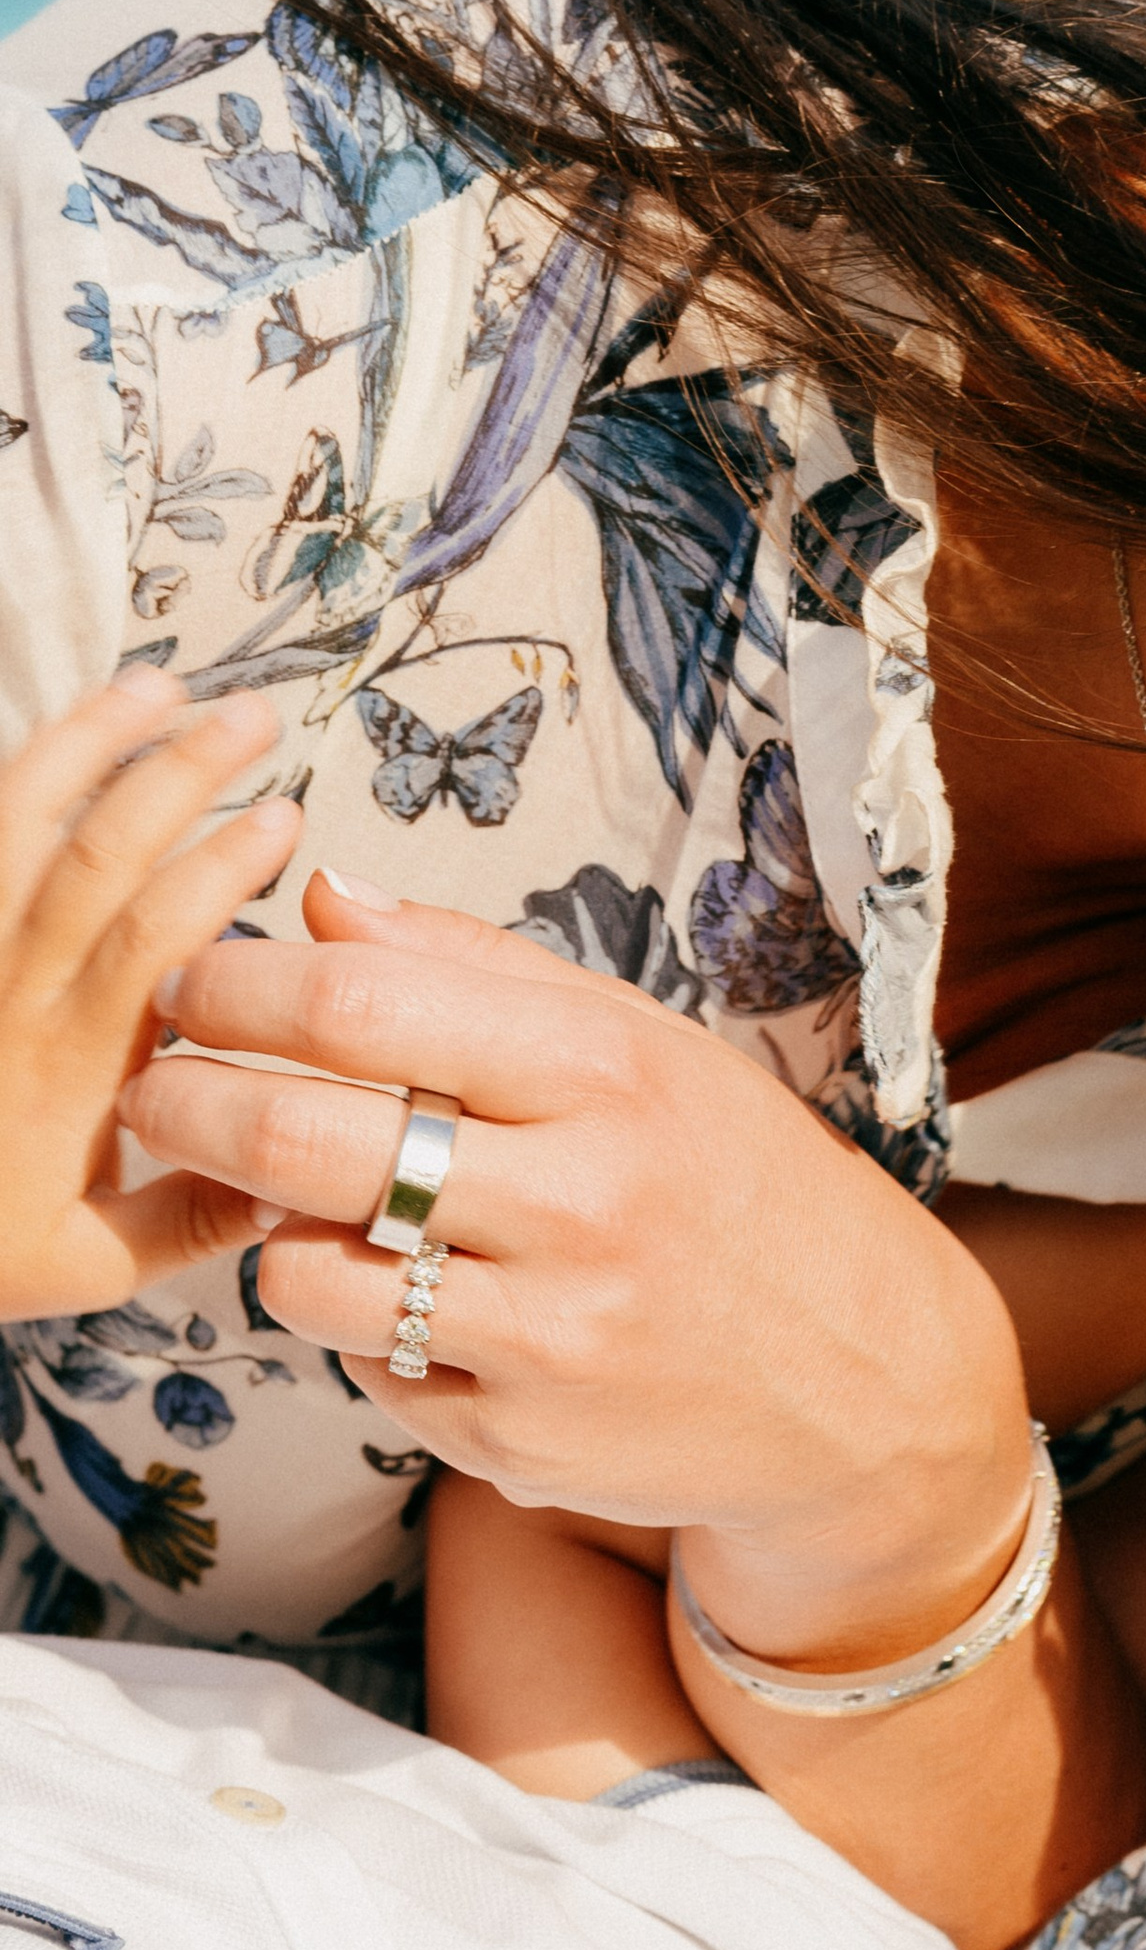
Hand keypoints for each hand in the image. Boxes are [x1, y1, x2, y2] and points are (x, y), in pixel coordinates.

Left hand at [0, 672, 294, 1323]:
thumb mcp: (91, 1264)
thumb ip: (199, 1218)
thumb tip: (312, 1176)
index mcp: (67, 1073)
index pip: (151, 943)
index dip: (219, 869)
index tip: (284, 817)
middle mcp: (11, 998)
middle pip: (92, 855)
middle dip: (177, 770)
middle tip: (253, 718)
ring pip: (21, 822)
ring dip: (91, 741)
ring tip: (157, 684)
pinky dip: (25, 777)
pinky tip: (64, 736)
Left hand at [126, 880, 1038, 1658]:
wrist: (870, 1389)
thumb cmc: (742, 1194)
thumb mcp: (650, 1050)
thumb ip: (480, 972)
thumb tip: (325, 901)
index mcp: (609, 1076)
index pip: (362, 1005)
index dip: (237, 988)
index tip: (194, 985)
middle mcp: (583, 1205)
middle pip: (304, 1139)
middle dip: (191, 1102)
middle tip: (159, 1089)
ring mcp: (551, 1339)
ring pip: (306, 1275)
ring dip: (277, 1233)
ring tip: (321, 1209)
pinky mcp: (525, 1445)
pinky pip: (371, 1372)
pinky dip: (372, 1332)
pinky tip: (437, 1306)